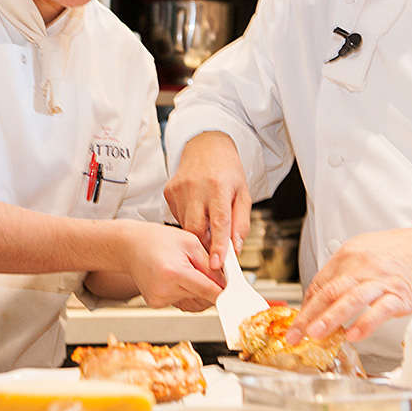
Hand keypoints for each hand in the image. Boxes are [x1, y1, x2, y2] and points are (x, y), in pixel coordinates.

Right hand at [124, 221, 225, 309]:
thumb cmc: (156, 239)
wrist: (129, 246)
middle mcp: (164, 290)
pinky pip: (182, 302)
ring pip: (194, 302)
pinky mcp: (156, 304)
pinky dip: (185, 292)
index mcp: (174, 272)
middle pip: (203, 299)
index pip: (209, 291)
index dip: (224, 291)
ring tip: (187, 270)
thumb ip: (210, 263)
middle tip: (206, 270)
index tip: (233, 292)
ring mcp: (159, 299)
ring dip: (198, 291)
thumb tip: (225, 282)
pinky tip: (176, 277)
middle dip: (210, 287)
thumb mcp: (190, 242)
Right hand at [164, 131, 251, 271]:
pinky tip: (196, 208)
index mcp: (218, 187)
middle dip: (206, 244)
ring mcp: (180, 190)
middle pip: (197, 229)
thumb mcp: (243, 194)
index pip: (219, 222)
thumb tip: (236, 248)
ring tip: (207, 217)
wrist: (206, 146)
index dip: (218, 246)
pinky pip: (178, 217)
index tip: (217, 264)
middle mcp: (196, 187)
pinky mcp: (169, 192)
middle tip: (215, 248)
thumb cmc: (227, 170)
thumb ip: (240, 223)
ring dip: (198, 230)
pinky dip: (189, 219)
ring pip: (186, 225)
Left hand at [285, 227, 411, 345]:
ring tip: (315, 334)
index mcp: (348, 256)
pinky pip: (379, 310)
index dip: (306, 305)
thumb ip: (344, 272)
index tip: (298, 322)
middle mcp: (361, 266)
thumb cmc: (398, 251)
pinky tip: (353, 335)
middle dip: (308, 316)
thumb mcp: (363, 252)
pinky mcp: (399, 294)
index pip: (320, 283)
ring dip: (330, 319)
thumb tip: (324, 294)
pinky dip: (365, 323)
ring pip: (349, 300)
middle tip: (295, 334)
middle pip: (328, 292)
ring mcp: (380, 281)